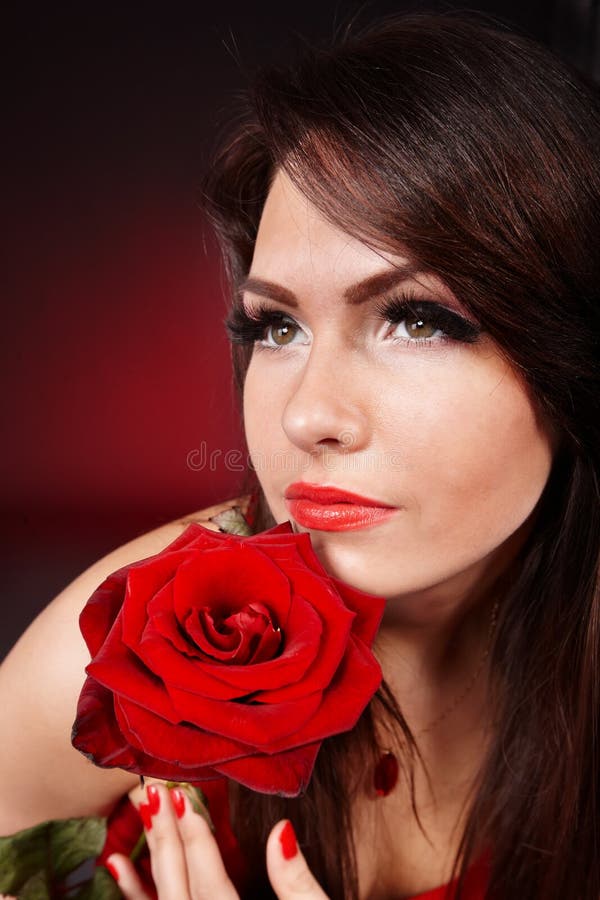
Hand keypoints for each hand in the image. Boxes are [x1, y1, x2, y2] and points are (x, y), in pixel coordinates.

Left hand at [106, 782, 328, 899]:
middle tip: (154, 791)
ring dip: (144, 865)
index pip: (212, 887)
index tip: (183, 797)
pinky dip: (137, 897)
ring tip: (138, 816)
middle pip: (179, 895)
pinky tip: (119, 865)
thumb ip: (296, 883)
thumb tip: (281, 831)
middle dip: (166, 840)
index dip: (197, 841)